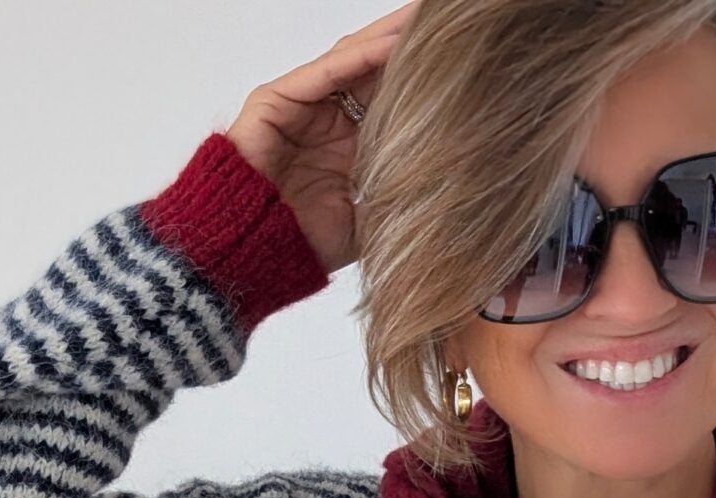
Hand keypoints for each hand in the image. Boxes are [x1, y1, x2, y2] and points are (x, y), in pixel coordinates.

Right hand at [224, 1, 421, 274]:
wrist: (253, 257)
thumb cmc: (302, 246)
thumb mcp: (367, 223)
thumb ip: (395, 199)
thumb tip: (446, 194)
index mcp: (350, 148)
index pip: (391, 103)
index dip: (422, 85)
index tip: (462, 69)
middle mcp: (328, 121)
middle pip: (374, 72)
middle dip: (408, 49)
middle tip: (447, 26)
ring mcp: (302, 106)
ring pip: (352, 61)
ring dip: (389, 38)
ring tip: (425, 19)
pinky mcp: (278, 99)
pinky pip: (327, 71)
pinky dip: (362, 55)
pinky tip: (394, 42)